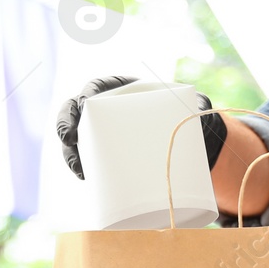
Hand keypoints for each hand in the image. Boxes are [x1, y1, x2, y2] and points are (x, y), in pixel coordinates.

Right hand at [56, 76, 227, 179]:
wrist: (185, 137)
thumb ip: (195, 102)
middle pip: (76, 115)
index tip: (82, 105)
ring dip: (71, 153)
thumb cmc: (182, 112)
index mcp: (119, 90)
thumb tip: (202, 107)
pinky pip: (89, 159)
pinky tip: (85, 177)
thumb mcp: (188, 103)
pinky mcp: (108, 154)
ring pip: (78, 140)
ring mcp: (104, 133)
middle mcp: (106, 111)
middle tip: (70, 141)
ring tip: (79, 169)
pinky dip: (84, 168)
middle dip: (66, 126)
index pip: (93, 89)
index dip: (82, 97)